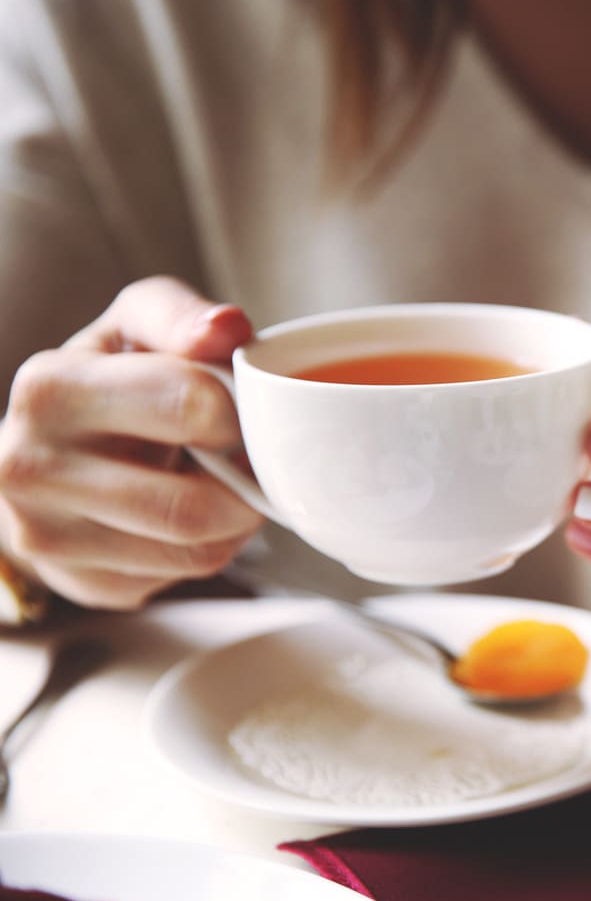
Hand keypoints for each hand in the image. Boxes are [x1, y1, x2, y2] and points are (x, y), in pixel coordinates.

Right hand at [0, 277, 262, 609]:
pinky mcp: (83, 582)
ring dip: (238, 518)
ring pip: (196, 550)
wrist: (49, 451)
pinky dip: (216, 546)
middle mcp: (30, 468)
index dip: (239, 410)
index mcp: (50, 389)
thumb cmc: (109, 378)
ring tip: (228, 480)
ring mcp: (48, 536)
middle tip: (250, 456)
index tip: (240, 408)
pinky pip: (186, 574)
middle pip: (192, 504)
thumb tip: (228, 328)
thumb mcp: (135, 326)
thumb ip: (182, 317)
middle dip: (245, 480)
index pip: (190, 405)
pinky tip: (198, 514)